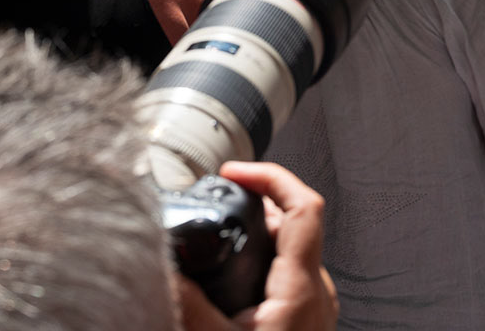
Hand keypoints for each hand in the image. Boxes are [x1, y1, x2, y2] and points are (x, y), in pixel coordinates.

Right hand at [178, 162, 338, 330]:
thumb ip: (194, 308)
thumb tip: (168, 273)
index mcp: (300, 286)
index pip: (302, 206)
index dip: (269, 177)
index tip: (234, 172)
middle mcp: (316, 288)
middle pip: (293, 220)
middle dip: (255, 199)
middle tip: (221, 194)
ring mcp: (315, 299)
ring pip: (293, 243)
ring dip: (261, 225)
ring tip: (228, 218)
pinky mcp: (308, 312)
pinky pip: (291, 265)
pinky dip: (265, 250)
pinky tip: (242, 258)